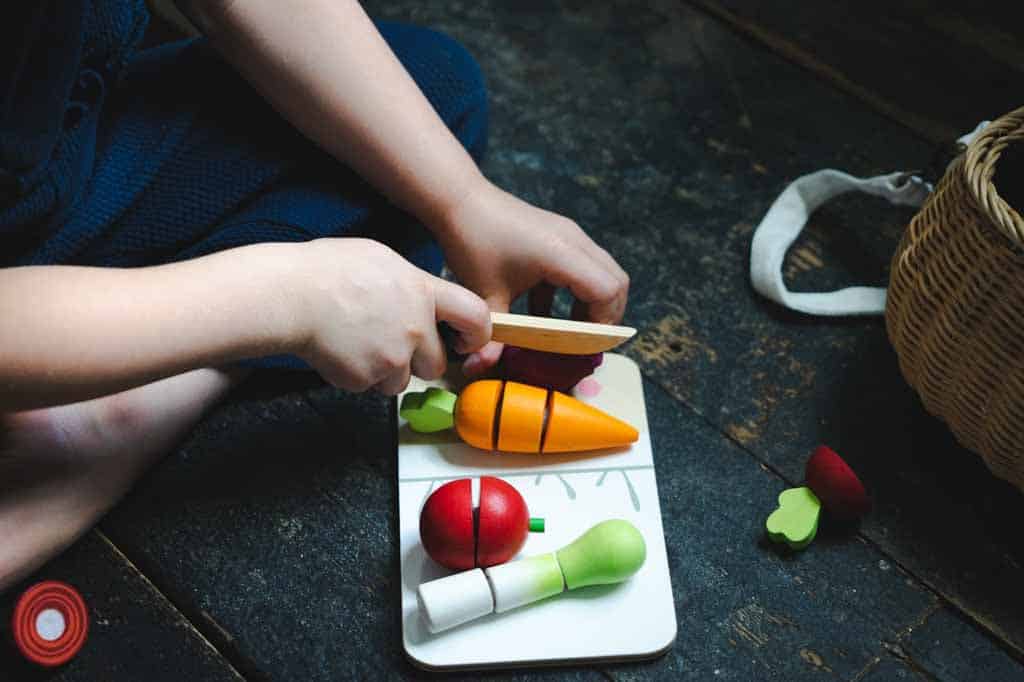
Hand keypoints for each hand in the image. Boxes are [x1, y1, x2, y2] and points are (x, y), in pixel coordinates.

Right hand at [283, 239, 490, 393]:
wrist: (290, 296)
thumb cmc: (327, 269)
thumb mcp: (382, 259)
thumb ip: (411, 283)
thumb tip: (420, 295)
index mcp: (423, 293)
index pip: (476, 316)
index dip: (477, 333)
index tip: (466, 339)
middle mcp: (415, 330)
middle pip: (436, 364)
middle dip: (418, 361)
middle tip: (391, 343)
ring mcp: (391, 358)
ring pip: (401, 381)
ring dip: (386, 371)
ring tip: (358, 343)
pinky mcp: (365, 379)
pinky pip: (370, 386)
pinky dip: (358, 375)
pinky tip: (340, 350)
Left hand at [435, 180, 628, 374]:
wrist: (459, 199)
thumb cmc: (472, 242)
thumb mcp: (484, 295)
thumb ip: (490, 336)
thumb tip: (478, 369)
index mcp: (562, 255)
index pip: (608, 291)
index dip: (603, 323)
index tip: (583, 347)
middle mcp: (574, 240)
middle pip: (616, 282)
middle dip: (605, 316)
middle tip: (583, 342)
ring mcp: (569, 234)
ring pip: (602, 272)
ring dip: (591, 304)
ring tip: (567, 331)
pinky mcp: (559, 234)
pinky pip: (582, 266)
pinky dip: (573, 292)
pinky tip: (542, 312)